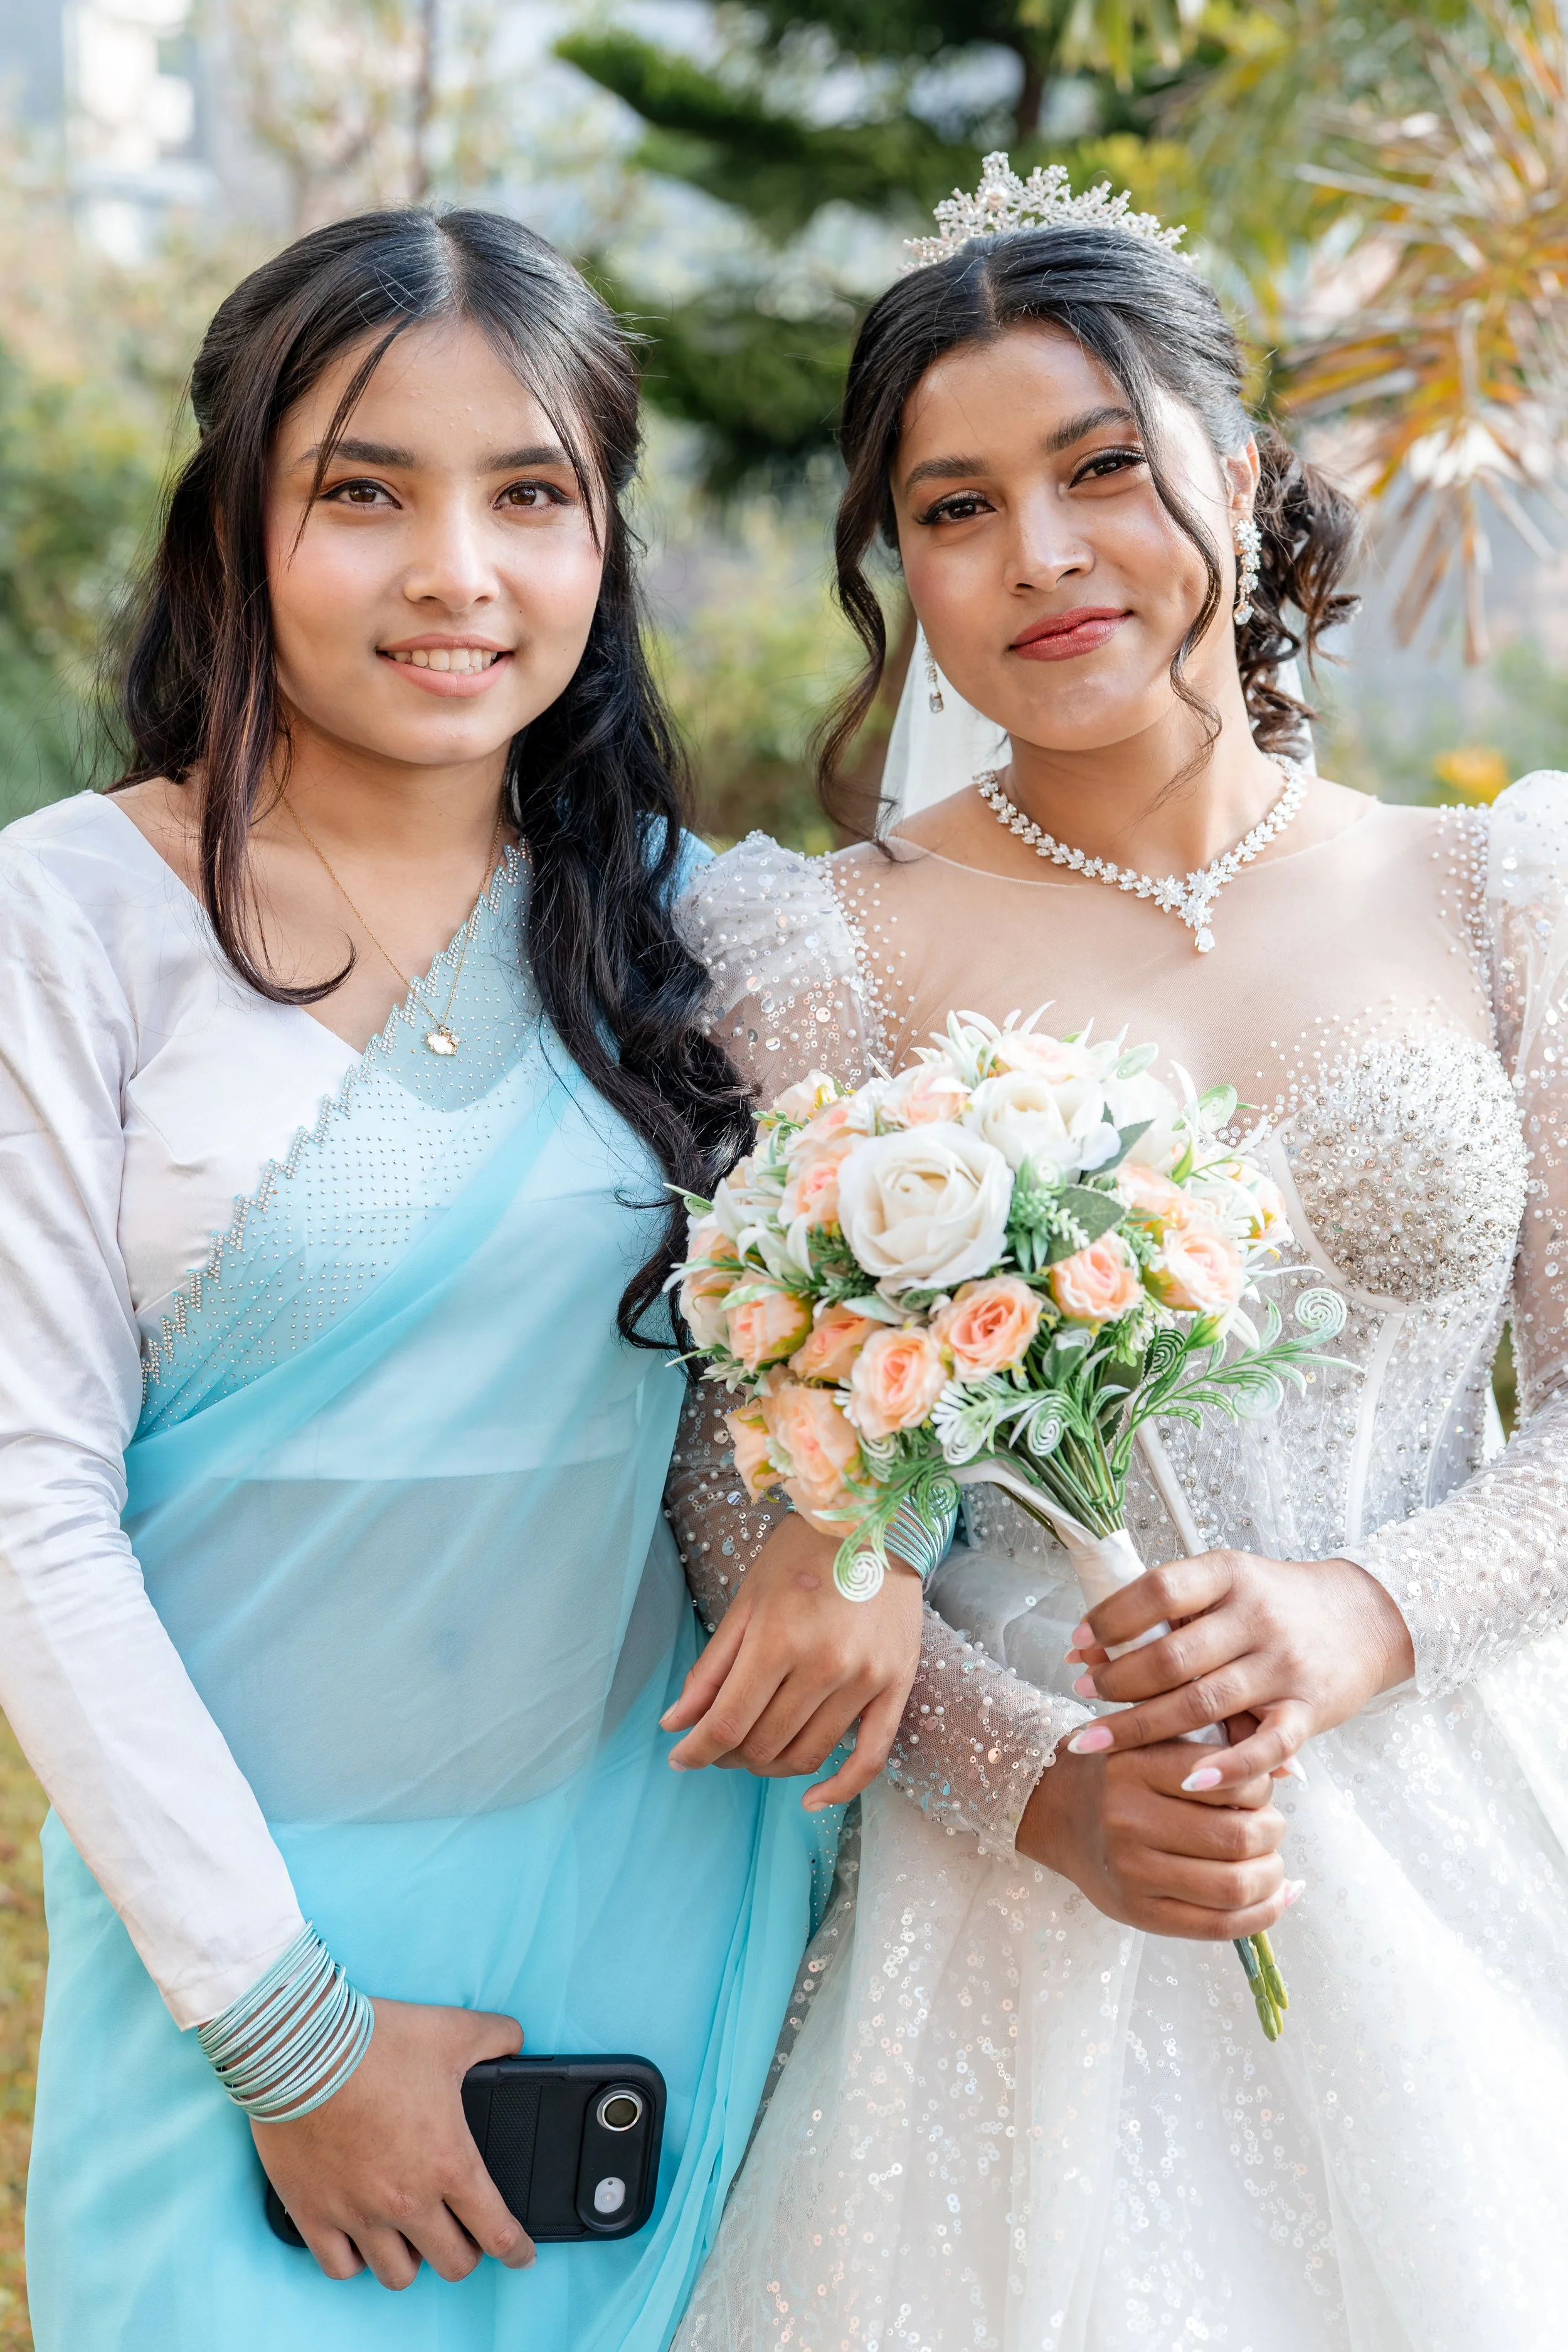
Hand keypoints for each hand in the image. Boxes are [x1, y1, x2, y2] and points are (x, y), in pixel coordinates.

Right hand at [252, 1998, 533, 2288]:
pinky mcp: (313, 2215)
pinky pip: (340, 2267)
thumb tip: (515, 2040)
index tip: (521, 2255)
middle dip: (466, 2253)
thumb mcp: (452, 2030)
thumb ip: (495, 2036)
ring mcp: (358, 2214)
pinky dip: (355, 2260)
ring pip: (397, 2275)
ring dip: (411, 2259)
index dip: (517, 2250)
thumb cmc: (376, 2042)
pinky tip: (361, 2240)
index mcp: (448, 2163)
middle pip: (452, 2264)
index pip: (497, 2232)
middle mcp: (407, 2201)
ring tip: (411, 2236)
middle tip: (463, 2234)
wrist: (301, 2048)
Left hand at [661, 1512, 923, 1809]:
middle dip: (728, 1755)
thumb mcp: (746, 1601)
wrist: (876, 1521)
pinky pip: (870, 1758)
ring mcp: (866, 1680)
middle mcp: (825, 1666)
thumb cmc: (801, 1554)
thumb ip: (712, 1667)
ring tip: (752, 1753)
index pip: (727, 1722)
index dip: (696, 1750)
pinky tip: (811, 1799)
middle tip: (716, 1745)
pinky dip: (839, 1788)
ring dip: (770, 1766)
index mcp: (779, 1639)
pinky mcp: (897, 1687)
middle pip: (764, 1744)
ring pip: (807, 1755)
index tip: (680, 1757)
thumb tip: (674, 1723)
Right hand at [1017, 1741, 1295, 1939]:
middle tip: (1269, 1827)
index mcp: (1136, 1764)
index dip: (1263, 1787)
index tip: (1259, 1790)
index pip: (1231, 1779)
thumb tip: (1294, 1773)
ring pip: (1234, 1885)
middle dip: (1272, 1833)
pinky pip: (1218, 1926)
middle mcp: (1127, 1818)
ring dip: (1271, 1876)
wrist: (1058, 1813)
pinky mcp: (1138, 1913)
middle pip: (1238, 1836)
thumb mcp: (1157, 1738)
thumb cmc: (1124, 1772)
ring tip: (1270, 1864)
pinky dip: (1263, 1914)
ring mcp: (1131, 1871)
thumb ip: (1218, 1744)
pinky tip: (1277, 1898)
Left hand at [1062, 1549, 1416, 1792]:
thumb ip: (1164, 1614)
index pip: (1158, 1590)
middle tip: (1082, 1693)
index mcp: (1229, 1574)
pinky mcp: (1308, 1710)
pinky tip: (1186, 1781)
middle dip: (1116, 1681)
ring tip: (1096, 1739)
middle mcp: (1256, 1616)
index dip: (1110, 1618)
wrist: (1364, 1617)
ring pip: (1202, 1703)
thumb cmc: (1275, 1602)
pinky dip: (1225, 1768)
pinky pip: (1264, 1746)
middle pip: (1172, 1656)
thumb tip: (1084, 1649)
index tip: (1079, 1642)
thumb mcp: (1224, 1588)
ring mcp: (1283, 1665)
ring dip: (1142, 1726)